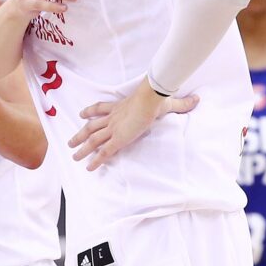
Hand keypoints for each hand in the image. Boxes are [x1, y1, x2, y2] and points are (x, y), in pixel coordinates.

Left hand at [69, 79, 198, 170]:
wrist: (150, 98)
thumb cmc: (156, 97)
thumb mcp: (168, 101)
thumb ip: (181, 104)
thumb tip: (196, 100)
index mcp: (120, 107)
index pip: (101, 108)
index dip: (90, 111)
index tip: (82, 114)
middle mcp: (113, 118)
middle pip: (91, 126)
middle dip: (80, 134)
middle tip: (70, 142)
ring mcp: (114, 129)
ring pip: (93, 140)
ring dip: (82, 148)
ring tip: (73, 156)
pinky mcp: (118, 139)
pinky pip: (104, 152)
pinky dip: (96, 160)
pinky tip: (89, 168)